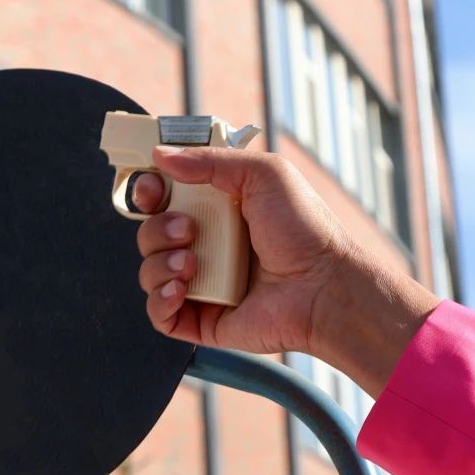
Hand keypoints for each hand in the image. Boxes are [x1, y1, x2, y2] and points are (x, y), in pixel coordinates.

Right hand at [132, 146, 437, 394]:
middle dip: (159, 228)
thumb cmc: (305, 229)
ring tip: (193, 265)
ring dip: (160, 263)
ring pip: (150, 270)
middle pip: (150, 232)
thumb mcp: (263, 173)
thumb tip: (161, 155)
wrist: (324, 286)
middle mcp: (207, 244)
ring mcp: (203, 283)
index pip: (165, 198)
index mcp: (218, 209)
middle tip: (190, 229)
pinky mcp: (202, 319)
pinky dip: (159, 300)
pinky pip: (159, 314)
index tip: (152, 189)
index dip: (150, 192)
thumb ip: (210, 160)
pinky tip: (180, 290)